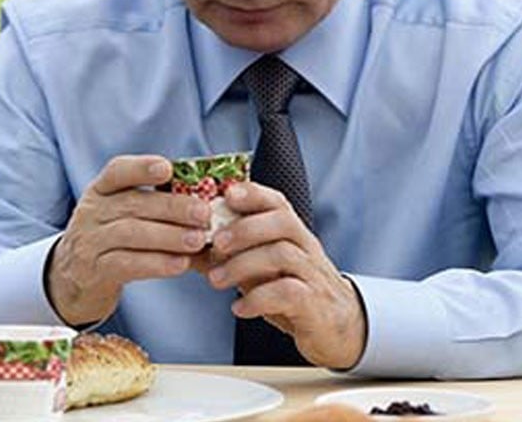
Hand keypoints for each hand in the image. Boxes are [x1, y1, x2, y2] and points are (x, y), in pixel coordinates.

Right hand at [46, 155, 210, 325]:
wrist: (74, 279)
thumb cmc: (113, 240)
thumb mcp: (123, 215)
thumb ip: (157, 207)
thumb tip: (210, 204)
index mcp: (102, 190)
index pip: (117, 171)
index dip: (142, 168)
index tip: (168, 169)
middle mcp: (92, 212)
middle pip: (133, 204)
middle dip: (172, 207)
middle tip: (204, 213)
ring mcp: (90, 242)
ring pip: (131, 234)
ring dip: (169, 236)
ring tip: (199, 240)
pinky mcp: (95, 271)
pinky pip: (127, 264)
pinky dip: (157, 263)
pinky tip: (181, 263)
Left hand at [205, 183, 366, 368]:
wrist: (336, 327)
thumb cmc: (292, 290)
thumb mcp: (260, 269)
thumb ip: (228, 256)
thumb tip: (185, 248)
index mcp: (293, 234)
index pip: (277, 202)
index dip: (253, 194)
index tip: (226, 195)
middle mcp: (305, 248)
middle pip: (282, 222)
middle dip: (245, 228)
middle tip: (215, 243)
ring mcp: (312, 275)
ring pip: (282, 255)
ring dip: (243, 264)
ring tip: (216, 280)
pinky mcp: (313, 304)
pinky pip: (288, 293)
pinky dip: (258, 299)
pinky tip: (238, 308)